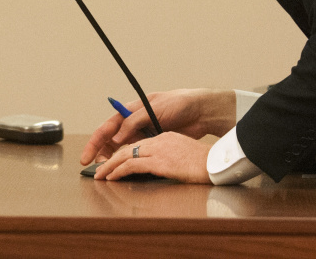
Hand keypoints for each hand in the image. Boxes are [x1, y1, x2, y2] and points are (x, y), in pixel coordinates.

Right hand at [79, 89, 235, 165]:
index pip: (108, 126)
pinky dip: (128, 160)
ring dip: (112, 158)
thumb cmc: (179, 103)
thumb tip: (116, 137)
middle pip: (110, 138)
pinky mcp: (154, 142)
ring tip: (106, 170)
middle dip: (100, 152)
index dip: (95, 141)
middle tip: (94, 168)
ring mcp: (143, 133)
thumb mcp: (155, 108)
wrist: (202, 111)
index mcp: (131, 109)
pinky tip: (124, 169)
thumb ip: (134, 121)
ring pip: (121, 147)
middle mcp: (134, 122)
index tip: (88, 156)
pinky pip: (136, 152)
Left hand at [91, 131, 211, 183]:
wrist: (217, 164)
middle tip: (99, 167)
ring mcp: (158, 149)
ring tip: (100, 174)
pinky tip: (111, 177)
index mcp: (165, 138)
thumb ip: (168, 158)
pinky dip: (119, 170)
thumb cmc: (205, 165)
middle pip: (127, 147)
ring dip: (109, 165)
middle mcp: (159, 140)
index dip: (122, 153)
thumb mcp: (183, 156)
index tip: (112, 162)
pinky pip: (132, 164)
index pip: (137, 144)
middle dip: (110, 158)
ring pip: (125, 154)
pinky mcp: (159, 160)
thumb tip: (158, 169)